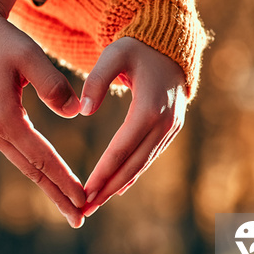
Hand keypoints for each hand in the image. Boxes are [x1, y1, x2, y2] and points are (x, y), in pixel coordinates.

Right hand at [0, 0, 85, 227]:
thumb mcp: (29, 56)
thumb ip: (54, 85)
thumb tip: (75, 113)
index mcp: (3, 117)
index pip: (42, 158)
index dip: (65, 180)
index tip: (85, 199)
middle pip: (30, 171)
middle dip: (56, 195)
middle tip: (80, 219)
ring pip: (23, 163)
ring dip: (46, 184)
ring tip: (68, 203)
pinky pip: (15, 151)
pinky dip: (34, 166)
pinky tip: (46, 174)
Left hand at [80, 37, 187, 216]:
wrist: (169, 44)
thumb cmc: (137, 47)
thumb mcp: (114, 54)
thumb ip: (96, 80)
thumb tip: (82, 111)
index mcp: (150, 107)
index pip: (122, 147)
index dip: (103, 172)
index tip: (85, 191)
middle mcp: (165, 122)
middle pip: (133, 164)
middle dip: (108, 189)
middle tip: (84, 209)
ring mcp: (171, 128)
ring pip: (142, 164)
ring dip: (119, 186)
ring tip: (95, 204)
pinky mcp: (171, 129)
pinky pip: (149, 156)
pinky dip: (132, 173)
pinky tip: (117, 188)